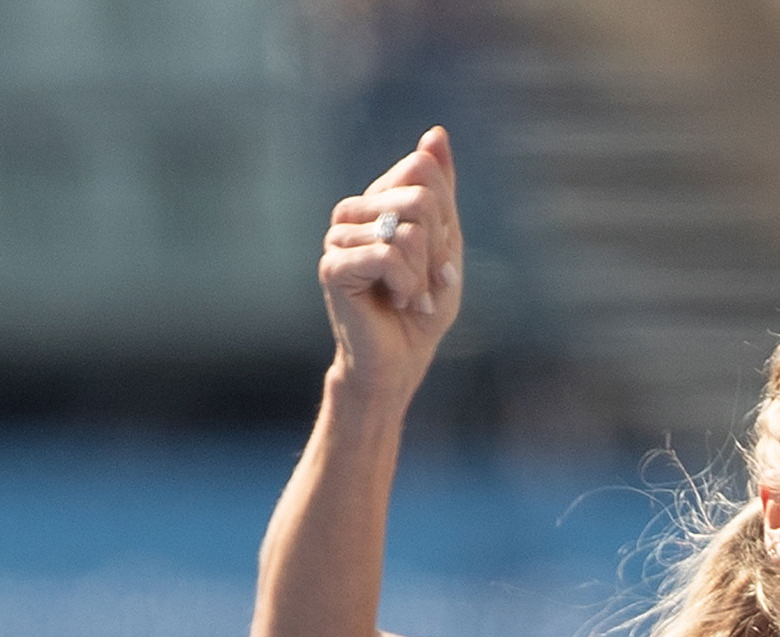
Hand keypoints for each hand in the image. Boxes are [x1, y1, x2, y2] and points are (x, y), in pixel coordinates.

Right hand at [319, 128, 465, 399]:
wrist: (400, 360)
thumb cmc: (422, 306)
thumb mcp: (445, 241)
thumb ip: (441, 188)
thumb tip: (436, 133)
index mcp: (377, 199)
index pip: (423, 169)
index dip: (445, 216)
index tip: (437, 253)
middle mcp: (352, 211)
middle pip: (420, 198)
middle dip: (437, 248)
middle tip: (425, 280)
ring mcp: (338, 236)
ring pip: (408, 231)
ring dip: (423, 274)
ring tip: (410, 296)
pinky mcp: (334, 265)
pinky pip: (390, 256)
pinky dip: (408, 286)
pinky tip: (398, 303)